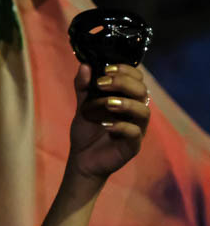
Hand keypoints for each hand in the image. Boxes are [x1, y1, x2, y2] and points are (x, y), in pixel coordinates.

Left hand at [68, 63, 149, 180]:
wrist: (81, 159)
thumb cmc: (87, 130)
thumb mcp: (82, 106)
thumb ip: (83, 87)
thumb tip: (85, 65)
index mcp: (127, 99)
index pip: (137, 79)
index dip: (126, 71)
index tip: (107, 69)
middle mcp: (135, 112)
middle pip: (142, 92)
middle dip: (124, 83)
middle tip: (103, 83)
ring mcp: (137, 128)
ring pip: (143, 111)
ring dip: (126, 104)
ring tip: (108, 103)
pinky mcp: (133, 146)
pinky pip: (135, 133)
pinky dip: (122, 126)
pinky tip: (107, 125)